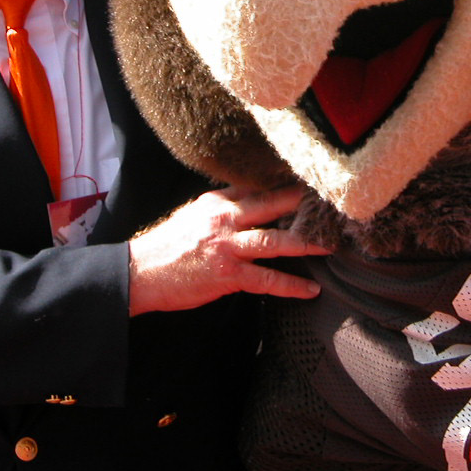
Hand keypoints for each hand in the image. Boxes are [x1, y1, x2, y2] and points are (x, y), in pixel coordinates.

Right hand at [127, 185, 325, 314]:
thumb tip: (249, 200)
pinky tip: (310, 290)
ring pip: (274, 242)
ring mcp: (227, 246)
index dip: (282, 183)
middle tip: (330, 202)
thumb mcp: (192, 215)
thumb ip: (221, 207)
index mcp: (216, 201)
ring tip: (329, 246)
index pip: (255, 187)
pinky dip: (291, 286)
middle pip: (270, 205)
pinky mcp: (228, 275)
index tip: (308, 181)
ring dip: (305, 244)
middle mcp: (224, 218)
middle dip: (301, 203)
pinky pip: (267, 280)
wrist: (140, 273)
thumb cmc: (165, 247)